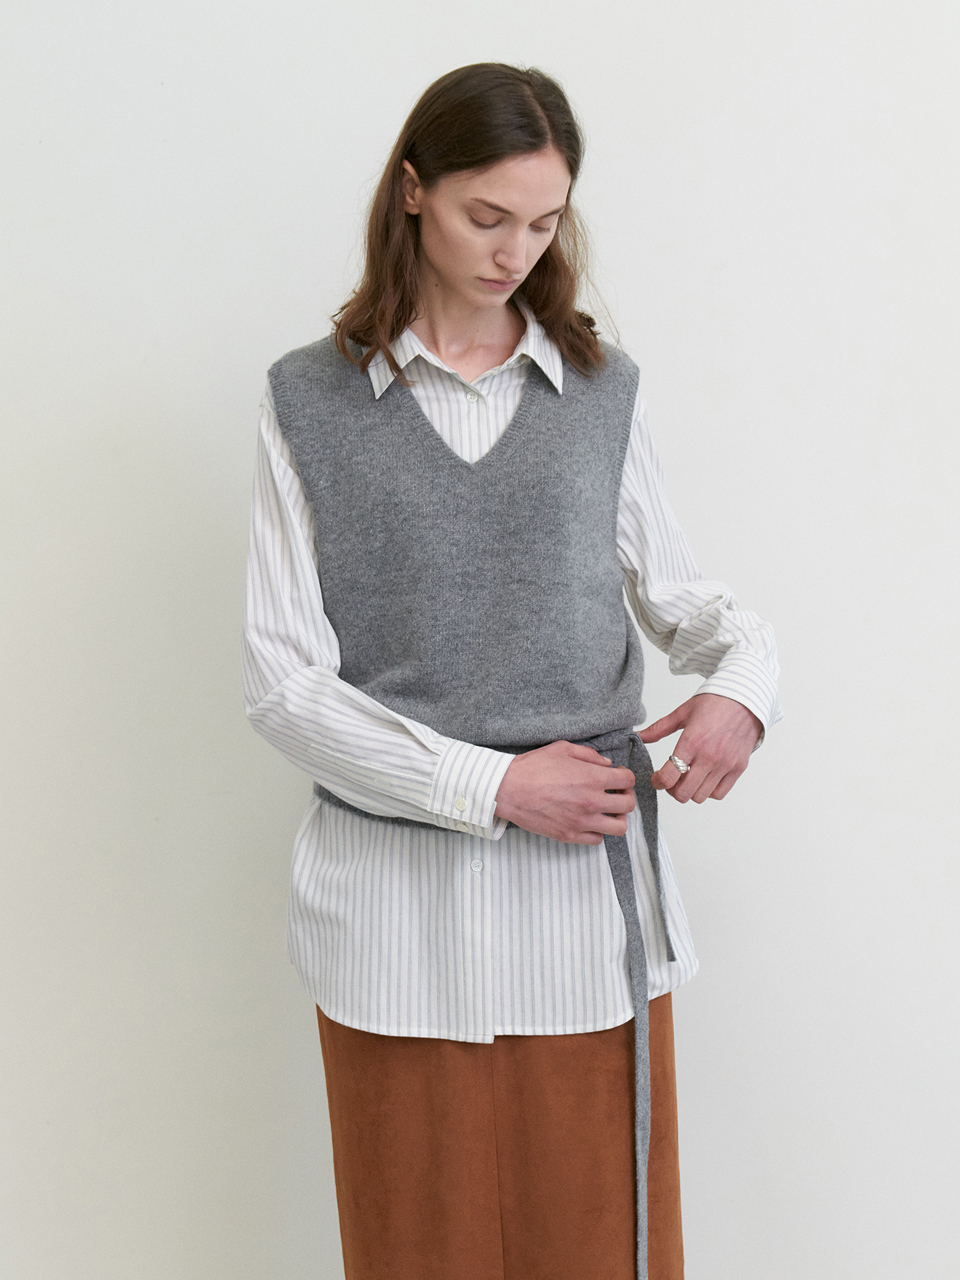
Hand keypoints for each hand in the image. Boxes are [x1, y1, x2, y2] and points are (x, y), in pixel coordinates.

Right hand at [494, 740, 635, 844]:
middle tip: (615, 793)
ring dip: (617, 817)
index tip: (618, 776)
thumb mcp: (562, 749)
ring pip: (619, 827)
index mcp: (593, 778)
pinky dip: (598, 830)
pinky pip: (598, 839)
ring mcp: (582, 822)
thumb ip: (589, 755)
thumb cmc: (532, 767)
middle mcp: (592, 802)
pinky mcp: (570, 836)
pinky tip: (589, 820)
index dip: (625, 776)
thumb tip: (607, 764)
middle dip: (625, 796)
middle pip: (628, 805)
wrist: (508, 789)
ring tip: (607, 810)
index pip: (628, 781)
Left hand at [639, 693, 762, 803]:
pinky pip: (719, 793)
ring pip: (700, 797)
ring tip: (688, 778)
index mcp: (692, 741)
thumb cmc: (714, 702)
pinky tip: (705, 778)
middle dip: (672, 790)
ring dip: (690, 791)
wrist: (745, 697)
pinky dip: (709, 791)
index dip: (657, 782)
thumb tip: (638, 736)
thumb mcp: (683, 712)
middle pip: (683, 793)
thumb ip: (659, 728)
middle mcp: (709, 756)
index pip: (668, 776)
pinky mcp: (738, 768)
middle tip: (671, 780)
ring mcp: (725, 764)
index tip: (657, 778)